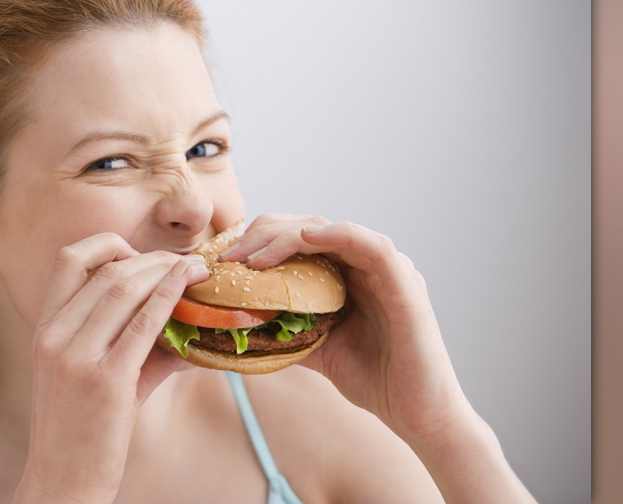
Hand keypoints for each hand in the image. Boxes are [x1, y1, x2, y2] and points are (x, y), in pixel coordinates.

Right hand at [15, 233, 207, 503]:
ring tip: (195, 269)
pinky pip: (143, 323)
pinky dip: (169, 296)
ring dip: (166, 271)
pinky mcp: (106, 381)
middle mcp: (53, 336)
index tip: (140, 256)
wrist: (62, 482)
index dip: (108, 245)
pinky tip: (188, 286)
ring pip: (125, 288)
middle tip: (184, 259)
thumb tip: (183, 318)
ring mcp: (76, 357)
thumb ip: (126, 340)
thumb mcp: (87, 374)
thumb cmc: (80, 429)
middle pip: (106, 270)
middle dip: (152, 257)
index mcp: (44, 328)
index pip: (69, 259)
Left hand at [219, 214, 470, 441]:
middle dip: (264, 235)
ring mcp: (388, 269)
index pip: (299, 240)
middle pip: (309, 228)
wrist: (416, 413)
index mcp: (347, 274)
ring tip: (252, 256)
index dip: (260, 242)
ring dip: (287, 236)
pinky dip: (336, 235)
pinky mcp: (404, 281)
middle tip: (229, 256)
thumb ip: (287, 328)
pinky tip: (304, 237)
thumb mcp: (317, 347)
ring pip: (331, 231)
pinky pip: (371, 245)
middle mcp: (367, 264)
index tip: (225, 260)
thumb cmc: (373, 379)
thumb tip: (239, 324)